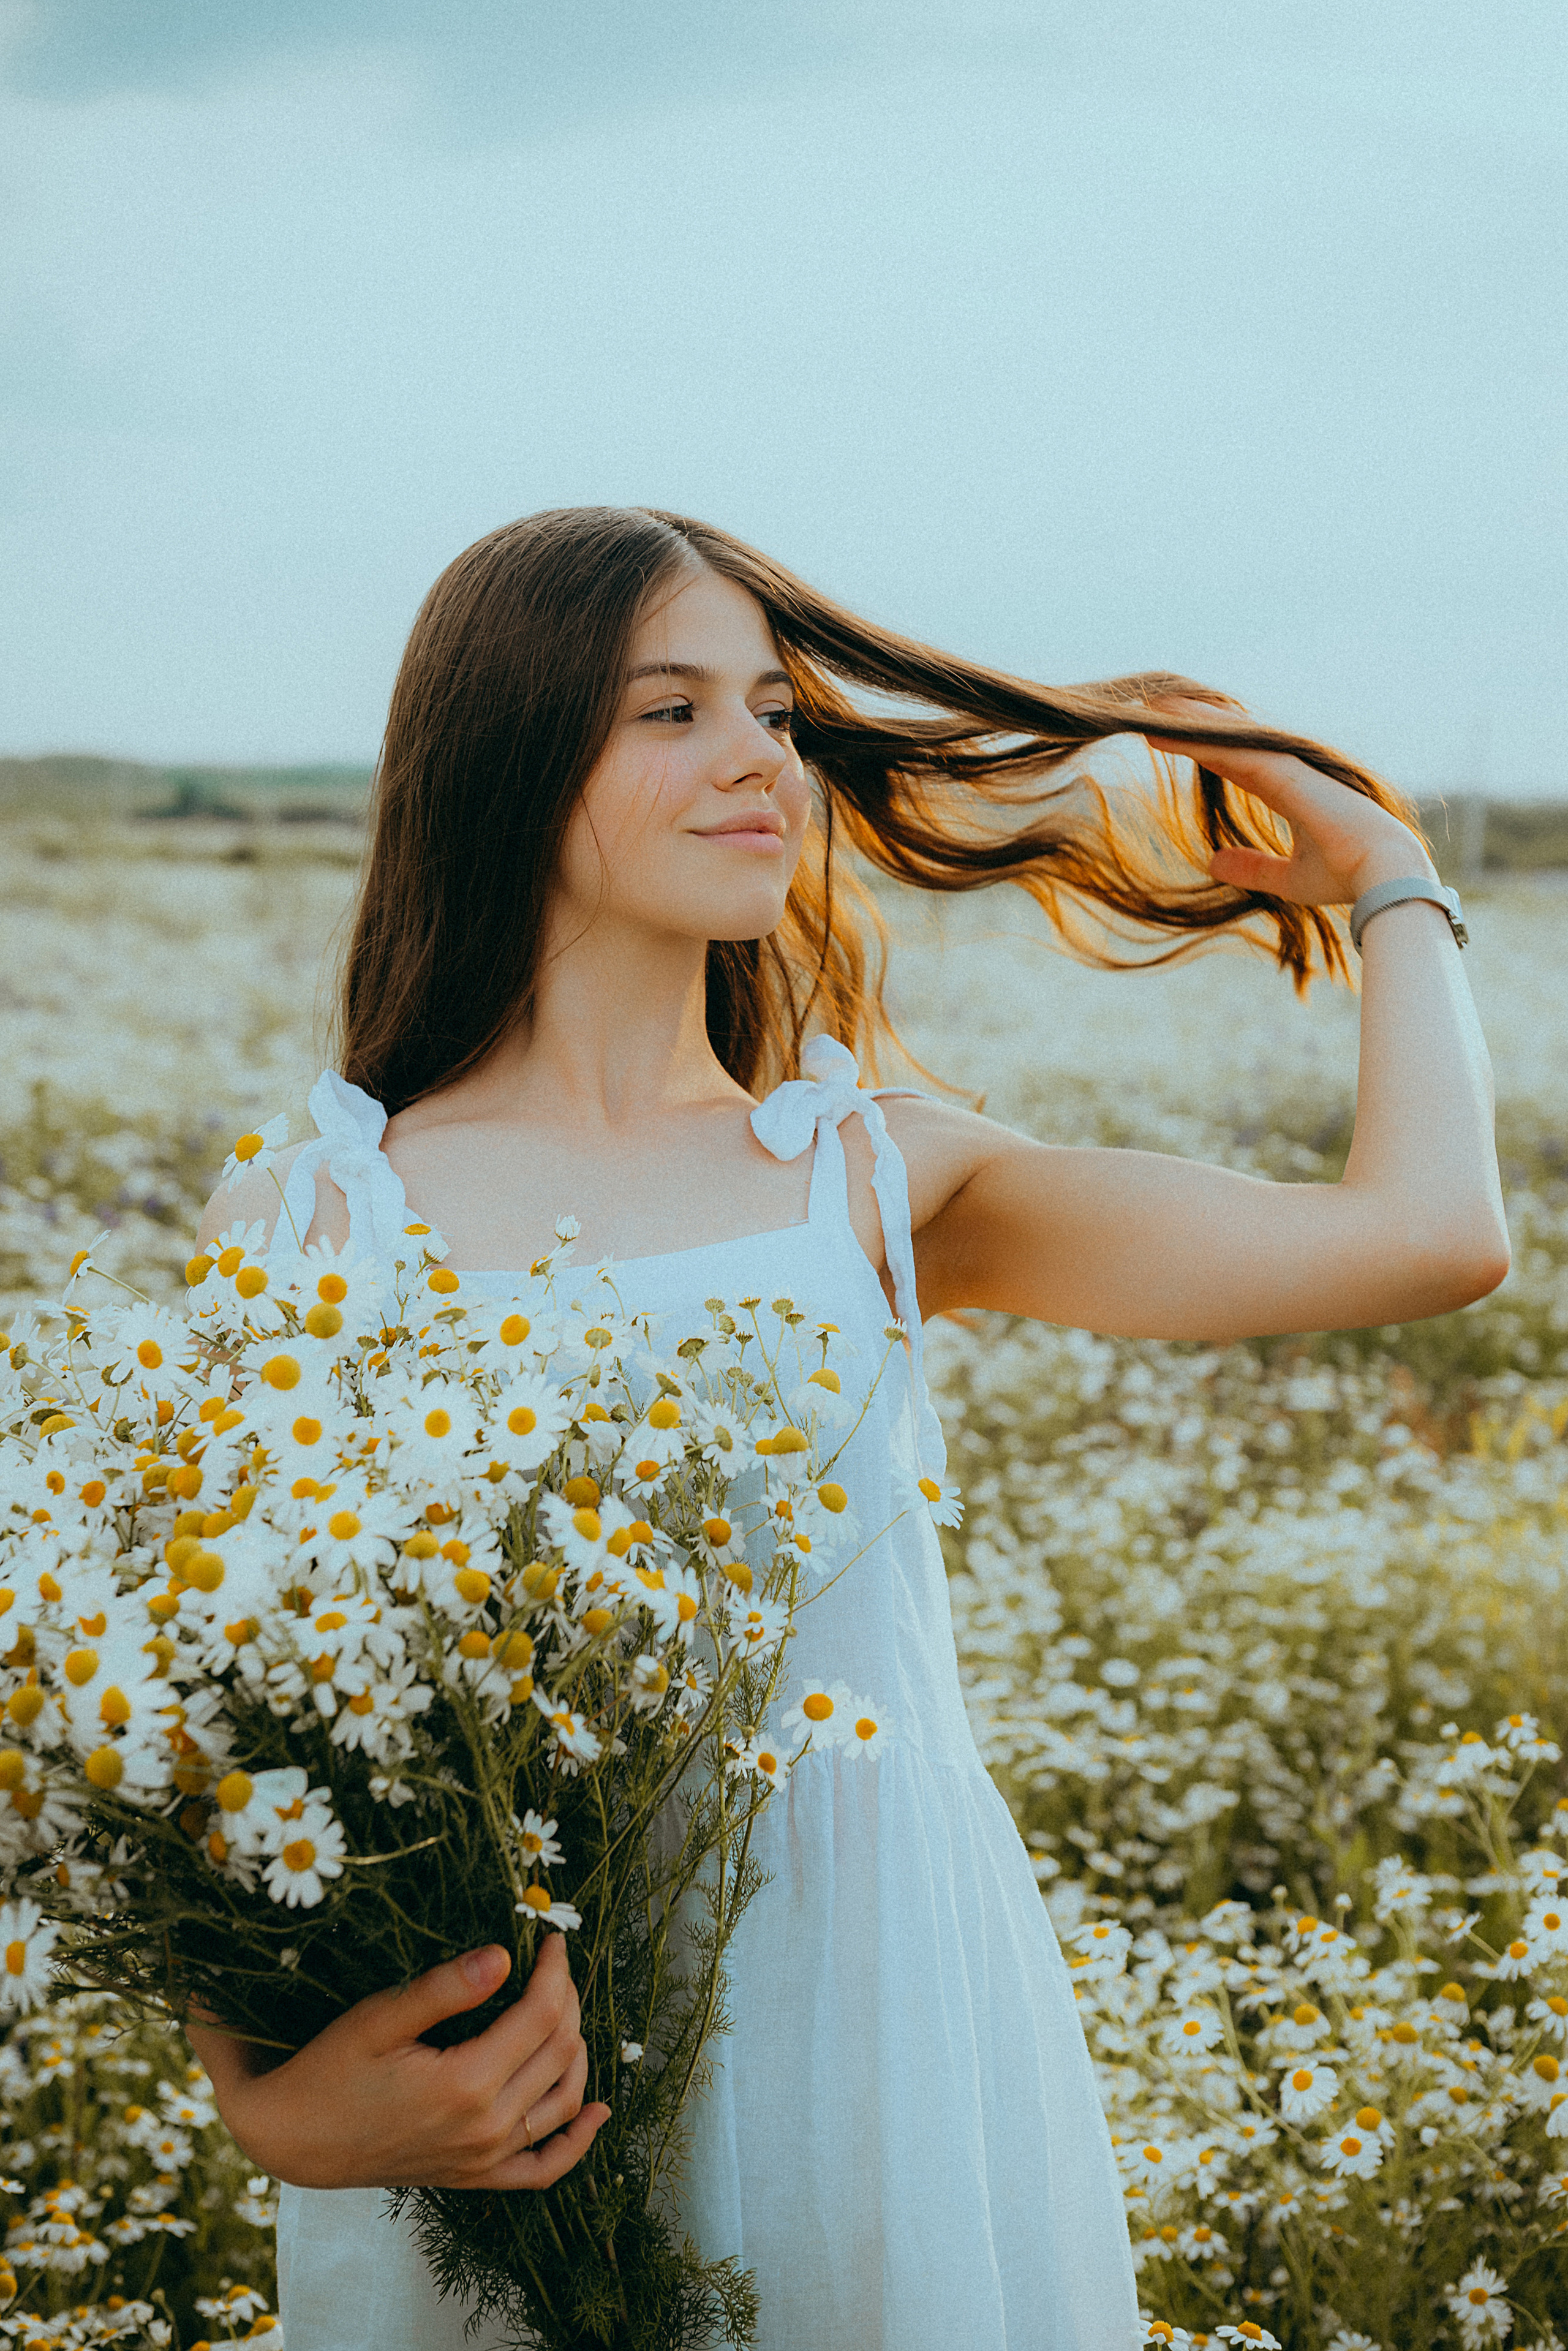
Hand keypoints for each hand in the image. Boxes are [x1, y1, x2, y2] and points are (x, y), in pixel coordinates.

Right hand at [186, 1934, 609, 2191]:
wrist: (295, 2138)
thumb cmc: (330, 2069)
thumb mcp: (379, 2017)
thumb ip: (444, 1988)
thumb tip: (503, 1956)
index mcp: (466, 2085)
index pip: (541, 2015)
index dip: (555, 1970)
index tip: (552, 1938)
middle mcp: (485, 2129)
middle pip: (561, 2053)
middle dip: (567, 1999)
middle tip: (551, 1964)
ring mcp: (484, 2160)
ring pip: (564, 2102)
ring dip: (578, 2052)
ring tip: (565, 2009)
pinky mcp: (475, 2178)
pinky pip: (543, 2168)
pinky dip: (577, 2143)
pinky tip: (597, 2114)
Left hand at [1144, 697, 1435, 906]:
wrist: (1382, 877)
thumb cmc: (1345, 876)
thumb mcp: (1287, 877)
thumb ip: (1253, 867)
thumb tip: (1214, 862)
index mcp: (1288, 789)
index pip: (1233, 762)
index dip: (1201, 747)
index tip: (1166, 736)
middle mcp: (1285, 770)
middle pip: (1227, 738)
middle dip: (1192, 720)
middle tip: (1152, 703)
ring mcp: (1285, 767)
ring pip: (1226, 736)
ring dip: (1188, 719)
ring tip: (1149, 703)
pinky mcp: (1284, 772)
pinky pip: (1230, 750)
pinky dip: (1197, 737)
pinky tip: (1164, 726)